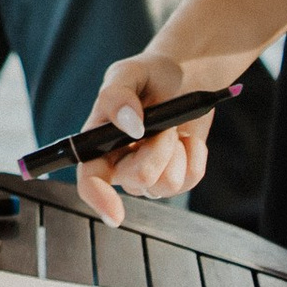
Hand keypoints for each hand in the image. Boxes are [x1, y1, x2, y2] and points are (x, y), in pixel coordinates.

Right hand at [76, 53, 213, 222]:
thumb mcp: (127, 73)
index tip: (115, 214)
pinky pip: (191, 180)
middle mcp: (120, 164)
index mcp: (97, 143)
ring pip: (166, 184)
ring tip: (173, 128)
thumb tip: (131, 127)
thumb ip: (117, 96)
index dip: (98, 198)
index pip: (90, 180)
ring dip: (176, 151)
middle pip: (137, 180)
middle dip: (156, 151)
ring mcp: (150, 174)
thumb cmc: (148, 75)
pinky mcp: (178, 176)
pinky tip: (188, 138)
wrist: (185, 75)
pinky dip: (196, 154)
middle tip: (163, 125)